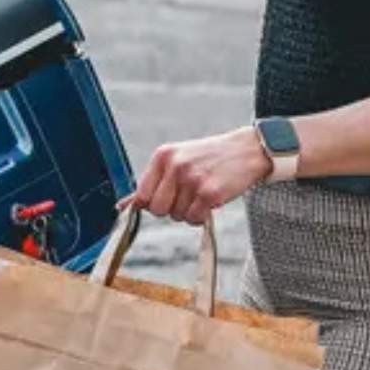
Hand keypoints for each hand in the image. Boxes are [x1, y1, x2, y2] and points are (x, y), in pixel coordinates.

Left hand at [121, 127, 271, 224]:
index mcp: (162, 156)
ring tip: (202, 194)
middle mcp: (175, 166)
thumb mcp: (176, 160)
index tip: (168, 198)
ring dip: (189, 212)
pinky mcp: (209, 192)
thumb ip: (151, 183)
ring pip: (177, 216)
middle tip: (187, 197)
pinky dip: (202, 217)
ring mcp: (192, 178)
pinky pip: (194, 219)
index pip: (141, 196)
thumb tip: (122, 206)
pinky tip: (210, 202)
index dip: (153, 203)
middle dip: (171, 209)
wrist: (247, 150)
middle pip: (157, 210)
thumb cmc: (209, 158)